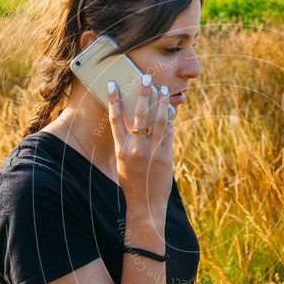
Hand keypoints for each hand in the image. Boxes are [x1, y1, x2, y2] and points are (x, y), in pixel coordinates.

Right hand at [107, 75, 173, 225]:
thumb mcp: (125, 163)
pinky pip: (169, 135)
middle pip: (138, 114)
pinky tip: (172, 114)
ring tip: (164, 90)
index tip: (112, 83)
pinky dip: (170, 123)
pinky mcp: (165, 157)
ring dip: (162, 103)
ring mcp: (151, 152)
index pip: (115, 118)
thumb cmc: (132, 184)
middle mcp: (135, 148)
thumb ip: (129, 144)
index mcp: (121, 148)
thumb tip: (140, 125)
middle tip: (145, 77)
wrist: (145, 205)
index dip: (113, 99)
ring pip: (158, 121)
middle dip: (143, 93)